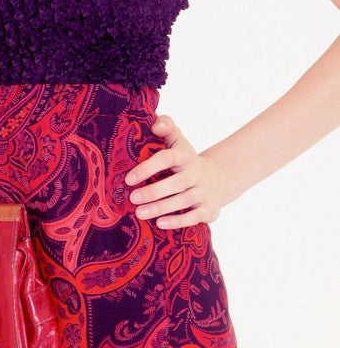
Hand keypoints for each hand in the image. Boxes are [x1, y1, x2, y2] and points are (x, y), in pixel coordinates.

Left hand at [124, 114, 225, 228]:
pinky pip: (193, 217)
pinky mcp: (208, 209)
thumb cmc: (185, 160)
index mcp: (185, 156)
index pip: (167, 158)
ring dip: (161, 208)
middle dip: (154, 192)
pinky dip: (177, 221)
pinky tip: (159, 223)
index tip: (129, 179)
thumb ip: (166, 127)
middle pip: (177, 183)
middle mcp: (196, 173)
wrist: (218, 178)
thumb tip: (155, 124)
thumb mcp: (177, 141)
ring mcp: (203, 192)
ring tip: (139, 213)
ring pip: (183, 201)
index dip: (148, 167)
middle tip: (133, 198)